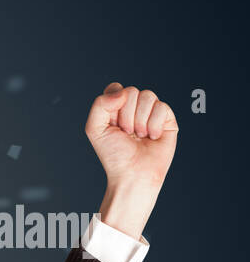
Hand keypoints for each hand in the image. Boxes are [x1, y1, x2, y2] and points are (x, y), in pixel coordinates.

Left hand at [85, 82, 177, 238]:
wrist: (133, 173)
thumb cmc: (114, 155)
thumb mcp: (95, 129)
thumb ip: (100, 104)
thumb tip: (122, 91)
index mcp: (116, 109)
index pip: (116, 88)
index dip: (114, 103)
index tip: (112, 122)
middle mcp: (134, 108)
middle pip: (132, 91)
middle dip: (126, 115)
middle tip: (126, 133)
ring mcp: (151, 113)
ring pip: (148, 96)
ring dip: (140, 120)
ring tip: (139, 136)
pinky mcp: (167, 119)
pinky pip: (162, 107)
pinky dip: (154, 124)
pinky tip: (151, 137)